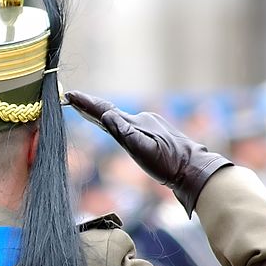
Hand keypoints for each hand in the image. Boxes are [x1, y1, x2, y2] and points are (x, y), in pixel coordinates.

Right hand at [66, 91, 232, 215]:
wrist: (195, 170)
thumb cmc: (169, 164)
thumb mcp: (143, 150)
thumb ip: (125, 133)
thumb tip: (105, 115)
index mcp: (136, 123)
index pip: (105, 111)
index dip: (86, 104)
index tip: (69, 95)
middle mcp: (141, 121)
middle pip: (111, 111)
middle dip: (91, 107)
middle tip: (73, 100)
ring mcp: (149, 127)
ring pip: (120, 118)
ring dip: (103, 114)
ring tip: (88, 111)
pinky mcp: (154, 135)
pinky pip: (129, 125)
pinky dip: (116, 123)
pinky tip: (117, 127)